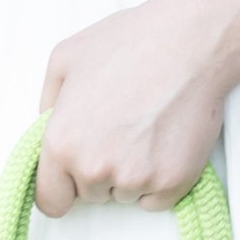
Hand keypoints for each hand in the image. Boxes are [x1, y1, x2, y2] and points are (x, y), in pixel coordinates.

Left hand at [34, 0, 236, 216]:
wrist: (191, 40)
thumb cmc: (133, 41)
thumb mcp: (67, 57)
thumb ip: (48, 101)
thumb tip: (49, 125)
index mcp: (62, 143)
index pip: (51, 200)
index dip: (63, 185)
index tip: (75, 174)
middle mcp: (94, 167)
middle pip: (90, 194)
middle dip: (101, 168)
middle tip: (122, 126)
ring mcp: (135, 177)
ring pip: (124, 194)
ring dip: (132, 171)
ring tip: (148, 124)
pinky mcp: (172, 181)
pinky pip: (157, 198)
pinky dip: (160, 177)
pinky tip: (165, 138)